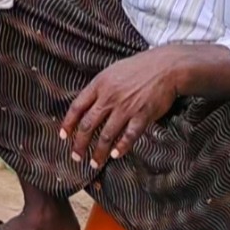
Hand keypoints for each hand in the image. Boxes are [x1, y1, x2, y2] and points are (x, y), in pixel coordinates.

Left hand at [60, 48, 183, 169]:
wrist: (165, 66)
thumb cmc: (137, 69)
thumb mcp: (111, 73)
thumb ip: (98, 90)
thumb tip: (86, 107)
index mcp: (98, 85)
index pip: (77, 107)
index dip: (68, 123)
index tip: (63, 137)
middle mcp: (109, 97)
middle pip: (88, 125)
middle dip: (80, 144)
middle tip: (75, 157)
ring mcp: (126, 107)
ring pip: (107, 135)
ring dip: (99, 152)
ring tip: (94, 163)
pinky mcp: (143, 115)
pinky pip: (129, 135)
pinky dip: (122, 147)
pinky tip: (115, 155)